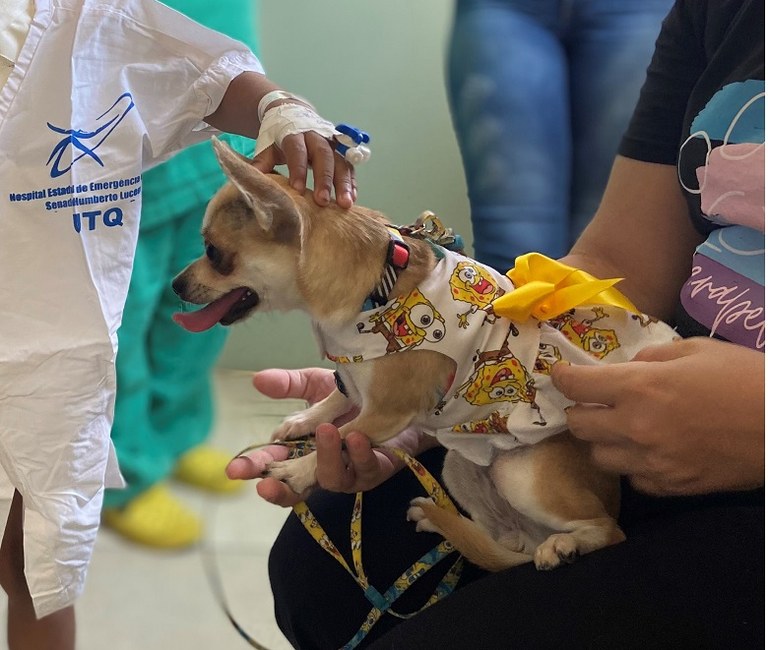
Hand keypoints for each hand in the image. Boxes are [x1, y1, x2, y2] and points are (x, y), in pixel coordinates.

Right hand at [226, 368, 425, 506]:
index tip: (236, 471)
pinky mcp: (377, 471)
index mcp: (302, 449)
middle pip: (294, 488)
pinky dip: (359, 453)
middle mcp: (323, 466)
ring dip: (326, 457)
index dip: (254, 469)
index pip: (273, 465)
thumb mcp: (317, 386)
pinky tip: (356, 435)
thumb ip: (288, 385)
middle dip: (278, 486)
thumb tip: (257, 379)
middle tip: (265, 481)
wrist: (401, 396)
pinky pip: (366, 469)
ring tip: (326, 431)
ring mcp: (350, 472)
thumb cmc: (355, 396)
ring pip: (332, 479)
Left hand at [253, 132, 355, 208]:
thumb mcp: (267, 145)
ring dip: (344, 183)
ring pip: (341, 162)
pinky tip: (352, 198)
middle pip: (324, 156)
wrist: (293, 115)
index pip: (297, 151)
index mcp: (294, 134)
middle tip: (323, 201)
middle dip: (324, 179)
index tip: (297, 190)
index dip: (298, 169)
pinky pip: (349, 167)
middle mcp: (317, 137)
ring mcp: (331, 144)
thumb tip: (252, 179)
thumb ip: (261, 162)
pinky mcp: (340, 152)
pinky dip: (352, 183)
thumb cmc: (278, 137)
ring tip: (345, 204)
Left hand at [551, 337, 764, 495]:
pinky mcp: (672, 487)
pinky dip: (633, 465)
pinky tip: (648, 452)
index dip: (562, 378)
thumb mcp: (695, 350)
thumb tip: (626, 368)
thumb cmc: (744, 377)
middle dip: (580, 411)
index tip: (561, 374)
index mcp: (638, 388)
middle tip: (593, 403)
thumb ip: (650, 358)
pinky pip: (633, 479)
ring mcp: (652, 463)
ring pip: (599, 457)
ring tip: (620, 429)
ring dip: (603, 440)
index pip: (576, 386)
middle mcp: (635, 428)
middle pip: (578, 426)